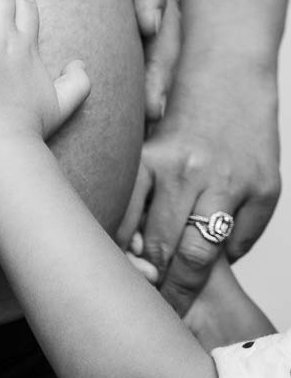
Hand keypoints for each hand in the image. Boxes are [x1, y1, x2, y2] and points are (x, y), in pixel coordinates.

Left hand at [115, 57, 280, 314]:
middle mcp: (188, 172)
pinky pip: (242, 241)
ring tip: (178, 301)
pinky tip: (215, 261)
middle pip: (164, 249)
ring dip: (188, 283)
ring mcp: (229, 181)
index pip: (126, 227)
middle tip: (148, 307)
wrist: (228, 70)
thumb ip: (135, 190)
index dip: (119, 263)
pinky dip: (227, 256)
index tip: (114, 284)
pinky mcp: (264, 187)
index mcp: (151, 161)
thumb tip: (124, 245)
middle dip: (154, 285)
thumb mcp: (145, 143)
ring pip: (203, 254)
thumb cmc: (177, 110)